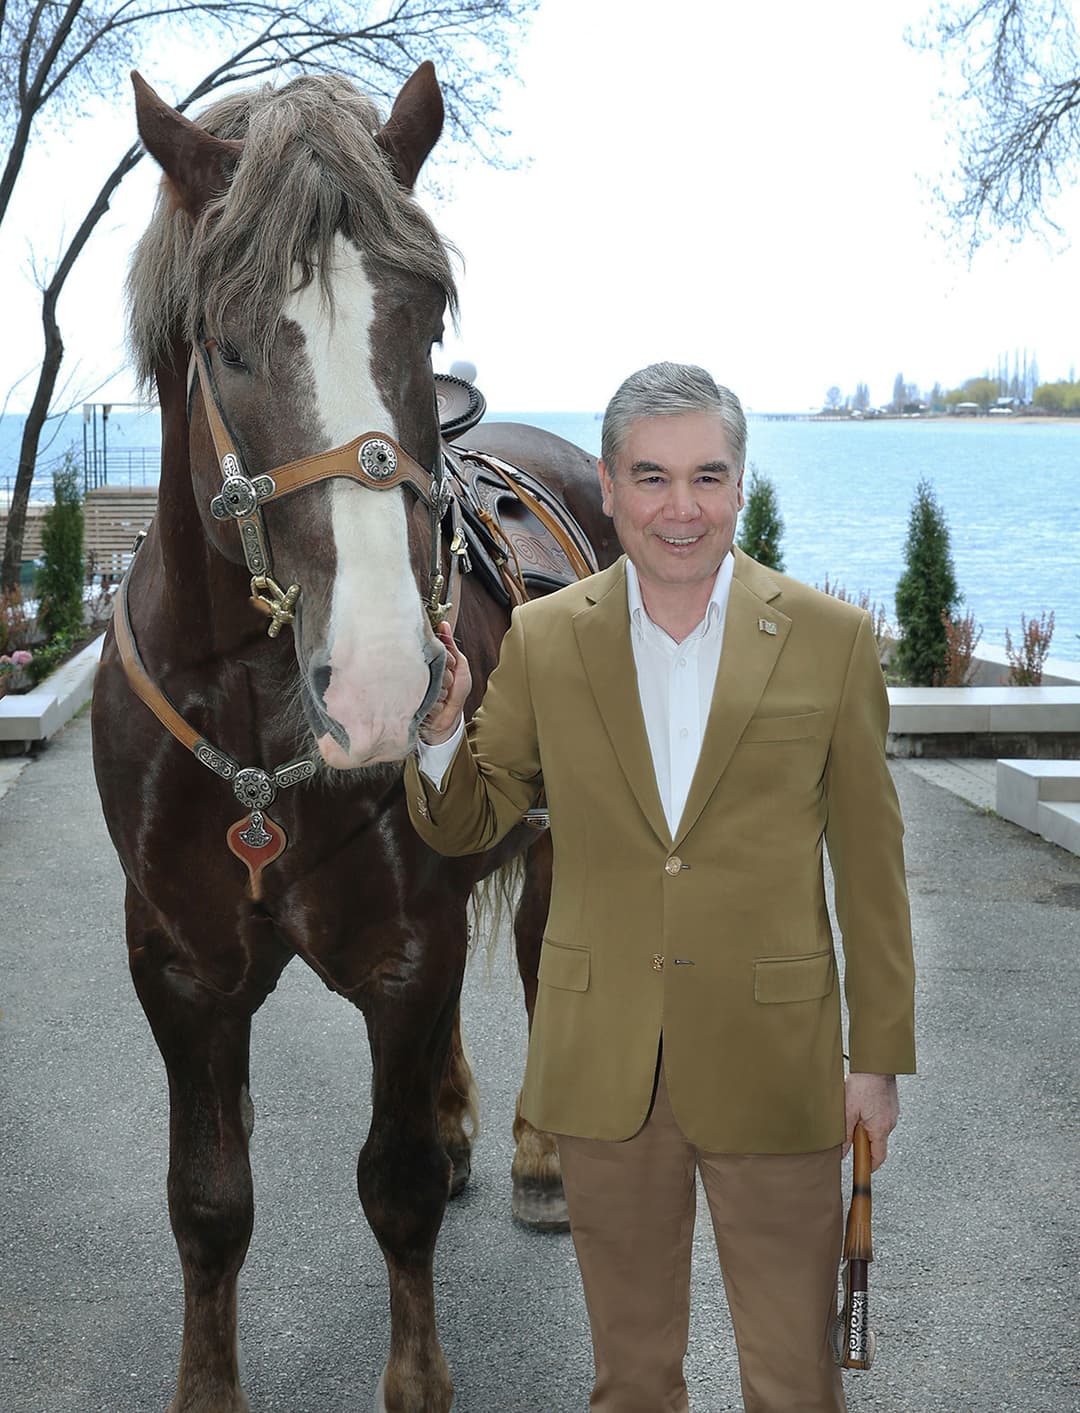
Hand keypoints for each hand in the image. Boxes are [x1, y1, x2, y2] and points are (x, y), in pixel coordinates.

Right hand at [420, 621, 471, 744]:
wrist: (448, 718)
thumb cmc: (456, 692)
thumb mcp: (460, 665)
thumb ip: (451, 646)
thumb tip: (444, 624)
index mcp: (429, 661)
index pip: (433, 649)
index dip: (443, 658)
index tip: (449, 666)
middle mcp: (420, 672)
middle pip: (432, 667)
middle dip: (444, 677)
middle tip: (446, 683)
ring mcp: (416, 687)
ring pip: (431, 684)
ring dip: (440, 692)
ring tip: (441, 696)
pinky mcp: (414, 703)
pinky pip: (428, 699)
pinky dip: (436, 704)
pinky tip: (436, 705)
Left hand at [844, 1072, 897, 1171]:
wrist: (876, 1064)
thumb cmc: (863, 1084)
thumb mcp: (848, 1111)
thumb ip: (846, 1135)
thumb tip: (843, 1152)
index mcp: (880, 1129)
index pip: (878, 1157)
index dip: (870, 1166)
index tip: (862, 1170)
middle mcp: (890, 1123)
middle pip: (877, 1142)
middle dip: (864, 1142)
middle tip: (851, 1134)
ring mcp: (892, 1113)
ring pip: (878, 1128)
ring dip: (866, 1127)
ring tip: (854, 1113)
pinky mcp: (891, 1105)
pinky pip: (881, 1117)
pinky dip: (870, 1117)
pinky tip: (861, 1105)